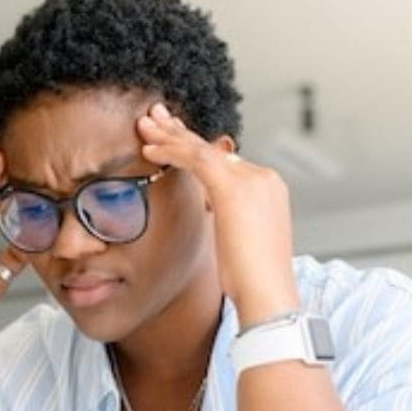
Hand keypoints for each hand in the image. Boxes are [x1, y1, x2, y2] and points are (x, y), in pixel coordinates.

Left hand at [137, 102, 299, 325]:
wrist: (267, 293)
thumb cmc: (251, 279)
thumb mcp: (238, 241)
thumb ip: (227, 217)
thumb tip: (212, 209)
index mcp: (267, 188)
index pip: (224, 160)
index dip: (193, 148)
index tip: (171, 141)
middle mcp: (263, 178)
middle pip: (214, 148)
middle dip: (179, 131)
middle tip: (153, 117)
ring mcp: (251, 180)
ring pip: (202, 149)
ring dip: (170, 136)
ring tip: (144, 125)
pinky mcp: (233, 189)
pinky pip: (196, 160)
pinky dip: (170, 153)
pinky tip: (149, 151)